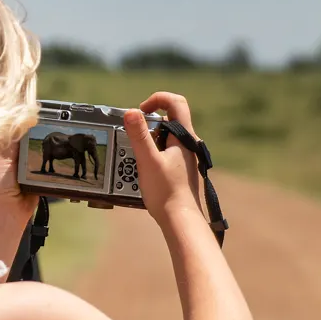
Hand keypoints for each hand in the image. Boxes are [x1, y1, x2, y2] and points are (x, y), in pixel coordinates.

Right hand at [124, 92, 204, 226]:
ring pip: (164, 137)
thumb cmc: (166, 192)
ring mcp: (185, 156)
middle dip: (147, 124)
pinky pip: (164, 151)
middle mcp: (188, 144)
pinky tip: (142, 169)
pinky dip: (151, 153)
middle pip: (168, 119)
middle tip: (133, 139)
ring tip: (136, 157)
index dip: (158, 100)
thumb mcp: (148, 161)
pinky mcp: (180, 168)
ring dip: (148, 141)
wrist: (180, 219)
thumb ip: (140, 136)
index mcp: (184, 137)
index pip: (176, 103)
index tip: (141, 112)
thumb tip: (131, 112)